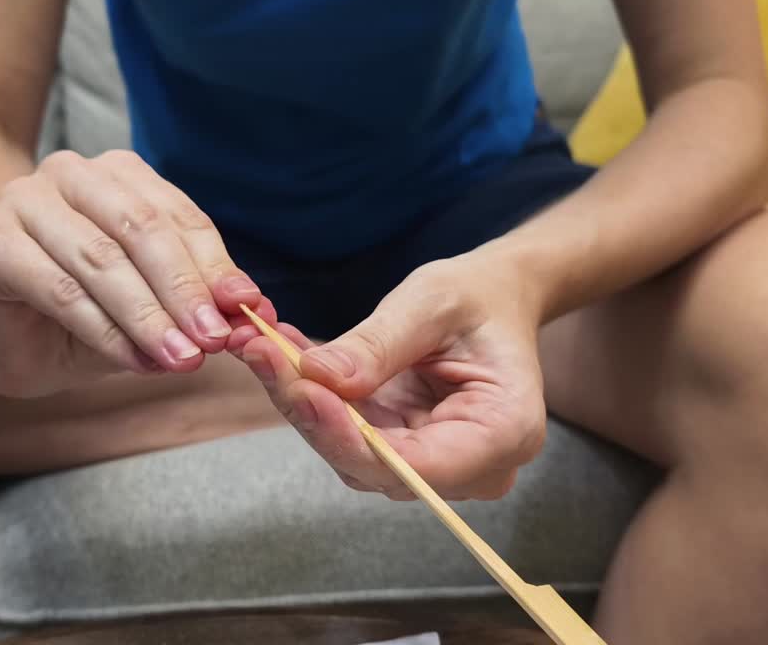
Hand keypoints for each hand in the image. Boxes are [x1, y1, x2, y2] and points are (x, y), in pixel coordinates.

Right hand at [0, 149, 274, 397]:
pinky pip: (60, 289)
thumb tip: (254, 308)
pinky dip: (104, 330)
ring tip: (180, 358)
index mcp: (117, 174)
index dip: (216, 266)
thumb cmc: (91, 316)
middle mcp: (68, 173)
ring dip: (147, 316)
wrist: (16, 344)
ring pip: (101, 259)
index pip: (178, 216)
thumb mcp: (156, 305)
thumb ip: (197, 300)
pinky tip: (134, 361)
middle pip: (141, 229)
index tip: (248, 310)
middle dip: (183, 290)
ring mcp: (22, 202)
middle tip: (213, 340)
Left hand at [230, 254, 545, 500]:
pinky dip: (311, 398)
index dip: (349, 436)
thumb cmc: (476, 298)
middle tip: (262, 354)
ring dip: (302, 404)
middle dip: (313, 413)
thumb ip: (379, 345)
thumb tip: (318, 377)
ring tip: (262, 347)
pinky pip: (346, 437)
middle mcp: (474, 468)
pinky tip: (277, 356)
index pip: (416, 463)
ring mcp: (436, 466)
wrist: (491, 302)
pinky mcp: (401, 452)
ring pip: (351, 455)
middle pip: (375, 464)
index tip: (301, 389)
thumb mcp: (432, 303)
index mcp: (505, 433)